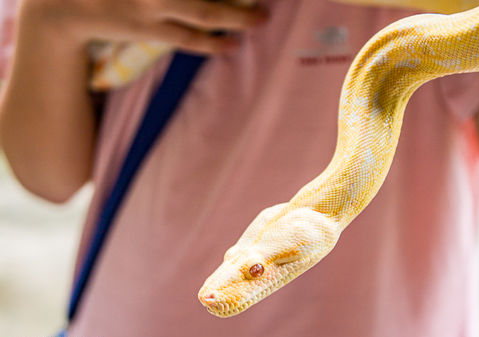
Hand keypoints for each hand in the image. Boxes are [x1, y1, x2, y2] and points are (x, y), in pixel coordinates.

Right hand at [21, 0, 267, 53]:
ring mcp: (150, 6)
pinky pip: (186, 39)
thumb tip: (205, 0)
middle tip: (265, 6)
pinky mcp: (148, 31)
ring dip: (235, 16)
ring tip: (259, 20)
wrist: (66, 4)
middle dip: (238, 0)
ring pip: (203, 11)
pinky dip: (211, 41)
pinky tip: (231, 43)